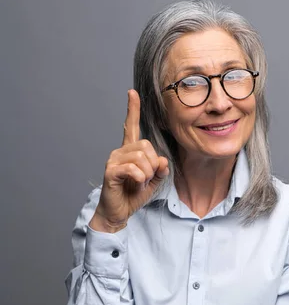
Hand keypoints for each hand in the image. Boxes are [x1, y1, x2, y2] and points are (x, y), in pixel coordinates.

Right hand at [90, 90, 168, 231]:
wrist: (118, 212)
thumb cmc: (133, 195)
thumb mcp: (153, 181)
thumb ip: (160, 169)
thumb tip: (162, 160)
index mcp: (130, 151)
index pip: (131, 126)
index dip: (132, 109)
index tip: (132, 92)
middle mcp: (120, 151)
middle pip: (145, 145)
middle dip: (152, 164)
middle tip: (146, 178)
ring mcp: (113, 160)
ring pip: (140, 157)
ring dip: (146, 174)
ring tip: (139, 183)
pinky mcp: (111, 171)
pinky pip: (133, 169)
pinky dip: (140, 179)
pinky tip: (135, 185)